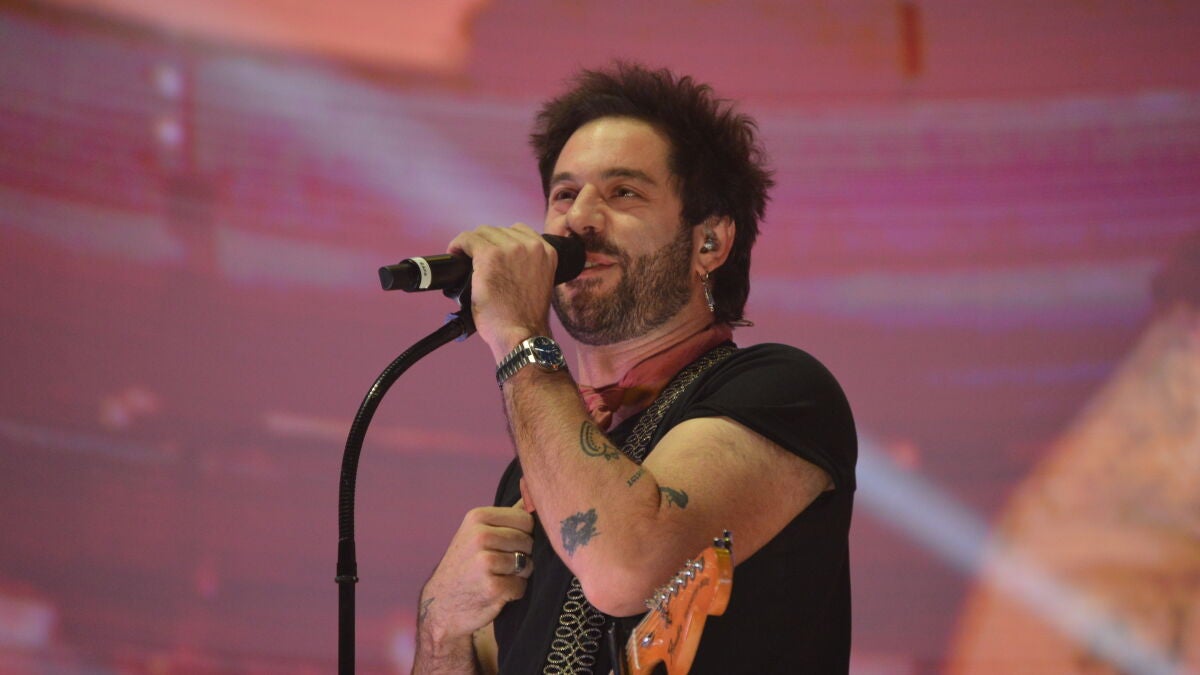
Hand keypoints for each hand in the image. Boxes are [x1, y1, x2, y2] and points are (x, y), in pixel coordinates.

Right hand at [418, 505, 534, 646]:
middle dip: (522, 556)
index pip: (526, 520)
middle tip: (498, 566)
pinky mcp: (492, 587)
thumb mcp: (478, 532)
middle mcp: (480, 536)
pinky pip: (521, 586)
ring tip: (496, 577)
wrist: (441, 604)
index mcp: (477, 517)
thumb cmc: (466, 565)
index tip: (504, 546)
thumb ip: (508, 514)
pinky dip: (513, 593)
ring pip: (527, 564)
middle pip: (528, 542)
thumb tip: (533, 490)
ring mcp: (484, 562)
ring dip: (518, 575)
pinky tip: (494, 592)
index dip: (523, 535)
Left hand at [447, 224, 558, 359]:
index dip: (500, 242)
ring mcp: (510, 249)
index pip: (518, 231)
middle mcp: (531, 245)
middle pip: (498, 231)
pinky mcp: (490, 255)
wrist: (522, 334)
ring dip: (471, 244)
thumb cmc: (526, 318)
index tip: (490, 252)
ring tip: (463, 257)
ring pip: (482, 233)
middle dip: (485, 243)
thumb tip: (502, 261)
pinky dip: (458, 246)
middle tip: (474, 259)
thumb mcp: (538, 282)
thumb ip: (527, 266)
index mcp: (546, 251)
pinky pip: (467, 239)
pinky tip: (455, 255)